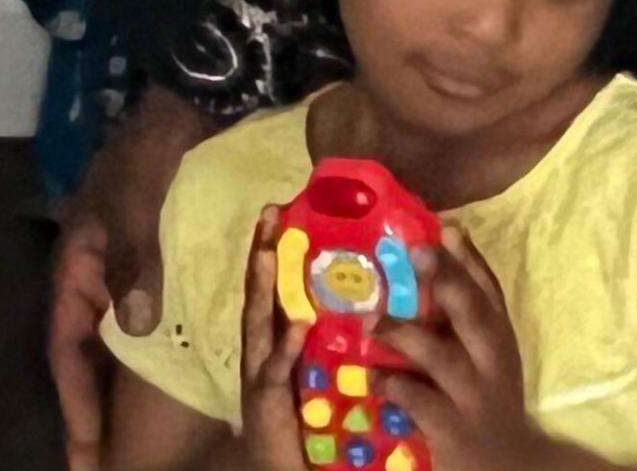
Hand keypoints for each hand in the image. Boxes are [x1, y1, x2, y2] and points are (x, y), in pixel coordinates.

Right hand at [53, 93, 210, 470]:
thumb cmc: (161, 150)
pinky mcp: (170, 246)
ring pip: (130, 330)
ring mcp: (135, 256)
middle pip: (94, 348)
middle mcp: (101, 265)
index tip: (84, 452)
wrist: (201, 93)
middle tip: (108, 454)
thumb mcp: (141, 205)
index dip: (75, 401)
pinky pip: (164, 304)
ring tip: (149, 428)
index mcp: (78, 261)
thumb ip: (137, 264)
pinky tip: (195, 367)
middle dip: (100, 400)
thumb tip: (136, 327)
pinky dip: (173, 337)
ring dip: (136, 374)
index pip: (66, 347)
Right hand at [233, 207, 323, 470]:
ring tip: (268, 254)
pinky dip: (284, 350)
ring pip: (261, 328)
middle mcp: (265, 356)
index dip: (277, 252)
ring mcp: (261, 381)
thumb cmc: (311, 426)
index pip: (279, 291)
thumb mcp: (327, 373)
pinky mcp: (268, 409)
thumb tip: (375, 297)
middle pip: (263, 298)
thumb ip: (337, 338)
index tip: (281, 210)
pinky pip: (277, 376)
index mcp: (281, 345)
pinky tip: (295, 327)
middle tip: (268, 214)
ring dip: (263, 291)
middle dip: (262, 256)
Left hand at [377, 224, 541, 469]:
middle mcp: (492, 360)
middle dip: (447, 279)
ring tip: (372, 320)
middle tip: (417, 251)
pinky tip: (374, 379)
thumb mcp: (487, 357)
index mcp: (500, 337)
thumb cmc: (487, 402)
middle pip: (473, 312)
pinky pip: (422, 403)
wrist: (508, 465)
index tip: (445, 227)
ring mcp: (475, 395)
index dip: (469, 258)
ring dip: (406, 335)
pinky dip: (397, 387)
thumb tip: (434, 266)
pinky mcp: (455, 429)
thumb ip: (463, 321)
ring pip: (442, 357)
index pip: (489, 290)